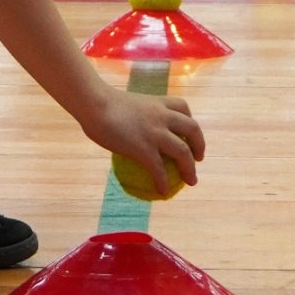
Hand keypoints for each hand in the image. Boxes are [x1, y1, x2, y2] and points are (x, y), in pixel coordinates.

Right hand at [83, 88, 203, 193]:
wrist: (94, 105)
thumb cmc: (100, 103)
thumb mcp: (125, 104)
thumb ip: (133, 116)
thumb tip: (126, 127)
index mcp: (157, 102)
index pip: (182, 108)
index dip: (189, 121)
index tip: (188, 132)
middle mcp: (162, 116)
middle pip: (192, 129)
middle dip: (199, 145)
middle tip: (198, 158)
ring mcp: (156, 133)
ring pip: (183, 151)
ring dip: (190, 168)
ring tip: (190, 181)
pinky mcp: (145, 148)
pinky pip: (159, 169)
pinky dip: (163, 182)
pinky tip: (162, 192)